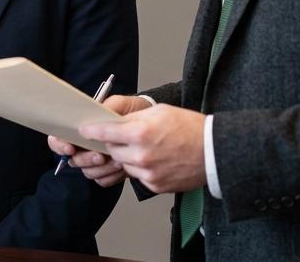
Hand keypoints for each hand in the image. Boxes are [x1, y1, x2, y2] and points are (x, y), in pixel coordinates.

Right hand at [48, 95, 151, 186]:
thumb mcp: (121, 104)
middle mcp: (84, 147)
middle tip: (100, 155)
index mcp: (81, 129)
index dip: (60, 145)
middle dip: (86, 159)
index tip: (71, 148)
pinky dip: (111, 176)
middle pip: (73, 160)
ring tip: (117, 160)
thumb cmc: (132, 112)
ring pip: (88, 172)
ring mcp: (95, 160)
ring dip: (101, 168)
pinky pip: (102, 180)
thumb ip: (107, 106)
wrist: (152, 127)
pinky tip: (122, 168)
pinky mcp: (107, 172)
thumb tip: (96, 114)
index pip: (58, 139)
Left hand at [77, 102, 206, 193]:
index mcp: (140, 133)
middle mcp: (141, 155)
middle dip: (114, 143)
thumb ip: (133, 119)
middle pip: (112, 151)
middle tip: (125, 137)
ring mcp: (147, 173)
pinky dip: (141, 169)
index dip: (91, 131)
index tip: (84, 130)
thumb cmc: (190, 127)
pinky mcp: (155, 186)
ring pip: (124, 165)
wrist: (216, 152)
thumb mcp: (159, 112)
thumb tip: (113, 123)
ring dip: (128, 157)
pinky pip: (138, 176)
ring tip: (147, 148)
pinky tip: (156, 159)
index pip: (104, 132)